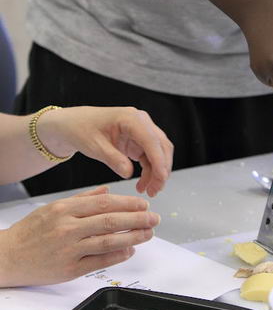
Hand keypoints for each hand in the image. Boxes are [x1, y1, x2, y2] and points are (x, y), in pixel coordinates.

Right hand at [0, 186, 160, 286]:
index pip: (104, 203)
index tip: (143, 205)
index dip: (127, 204)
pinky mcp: (68, 269)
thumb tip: (107, 190)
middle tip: (154, 218)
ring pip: (107, 241)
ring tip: (148, 233)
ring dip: (132, 237)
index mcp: (65, 209)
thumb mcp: (54, 206)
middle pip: (110, 221)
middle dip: (137, 219)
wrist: (8, 256)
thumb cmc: (31, 230)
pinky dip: (117, 256)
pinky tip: (130, 250)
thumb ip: (83, 198)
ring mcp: (69, 249)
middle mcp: (68, 228)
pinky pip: (98, 261)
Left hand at [38, 106, 173, 196]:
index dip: (159, 161)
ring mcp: (142, 131)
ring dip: (157, 172)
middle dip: (161, 170)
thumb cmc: (82, 129)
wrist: (75, 124)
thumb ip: (112, 159)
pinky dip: (150, 171)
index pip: (152, 141)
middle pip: (161, 147)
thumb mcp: (94, 146)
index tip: (161, 179)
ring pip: (159, 153)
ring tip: (148, 191)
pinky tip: (143, 183)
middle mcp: (141, 122)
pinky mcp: (139, 140)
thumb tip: (128, 173)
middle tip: (154, 190)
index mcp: (131, 118)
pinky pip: (151, 157)